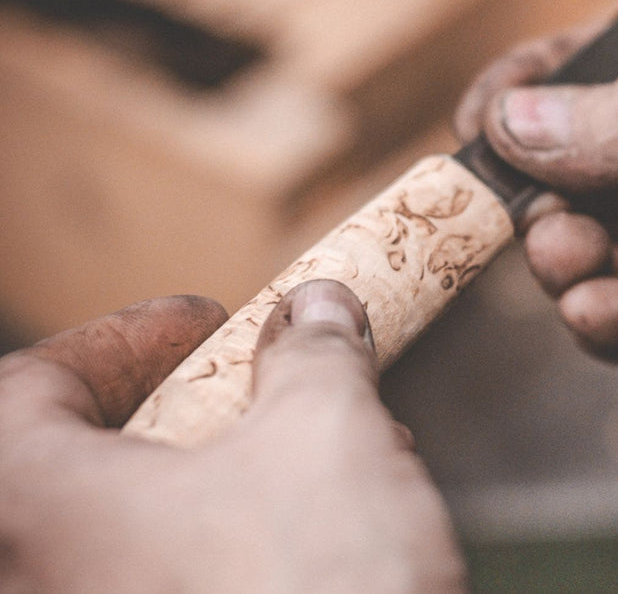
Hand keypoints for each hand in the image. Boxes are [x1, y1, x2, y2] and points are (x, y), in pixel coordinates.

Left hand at [0, 281, 464, 591]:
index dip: (125, 339)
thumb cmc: (319, 588)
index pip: (30, 389)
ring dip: (228, 482)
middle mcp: (38, 586)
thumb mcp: (327, 433)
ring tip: (322, 459)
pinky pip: (168, 589)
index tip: (209, 323)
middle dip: (191, 415)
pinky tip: (322, 534)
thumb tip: (318, 312)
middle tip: (262, 390)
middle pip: (85, 468)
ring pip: (136, 539)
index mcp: (34, 510)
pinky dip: (230, 551)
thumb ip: (312, 354)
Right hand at [456, 9, 617, 436]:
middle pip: (594, 172)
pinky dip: (609, 320)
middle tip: (517, 208)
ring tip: (566, 256)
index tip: (480, 123)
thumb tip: (520, 119)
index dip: (538, 98)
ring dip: (569, 255)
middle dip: (547, 189)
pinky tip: (595, 308)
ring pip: (610, 251)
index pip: (608, 80)